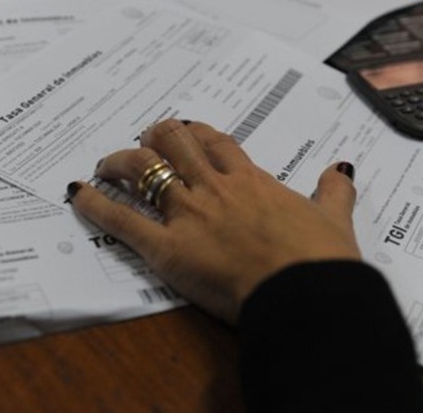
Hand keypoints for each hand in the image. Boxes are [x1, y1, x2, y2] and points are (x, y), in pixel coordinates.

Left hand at [68, 119, 360, 322]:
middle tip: (143, 143)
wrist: (305, 291)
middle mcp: (214, 187)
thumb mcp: (334, 218)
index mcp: (251, 180)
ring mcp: (188, 214)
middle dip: (154, 137)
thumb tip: (343, 169)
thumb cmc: (320, 257)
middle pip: (174, 142)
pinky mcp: (167, 248)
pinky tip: (79, 194)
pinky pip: (122, 220)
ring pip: (143, 169)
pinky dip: (96, 205)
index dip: (195, 131)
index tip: (184, 133)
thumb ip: (335, 191)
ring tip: (107, 164)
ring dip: (120, 161)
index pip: (216, 141)